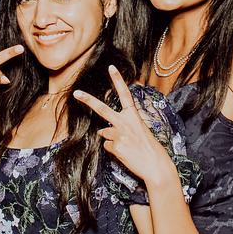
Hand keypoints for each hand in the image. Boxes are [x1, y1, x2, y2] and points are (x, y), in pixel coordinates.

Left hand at [74, 66, 175, 186]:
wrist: (156, 165)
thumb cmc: (149, 148)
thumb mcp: (140, 131)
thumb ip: (122, 127)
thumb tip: (103, 131)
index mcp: (134, 116)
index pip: (125, 94)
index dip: (118, 80)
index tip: (111, 67)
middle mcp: (125, 122)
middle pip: (102, 109)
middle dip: (88, 100)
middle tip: (76, 93)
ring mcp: (119, 135)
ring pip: (104, 134)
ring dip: (112, 140)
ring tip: (128, 147)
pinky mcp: (116, 147)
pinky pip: (108, 147)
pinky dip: (114, 151)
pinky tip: (125, 154)